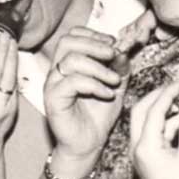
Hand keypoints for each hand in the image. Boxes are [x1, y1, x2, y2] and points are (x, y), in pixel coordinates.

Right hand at [43, 11, 152, 166]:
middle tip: (113, 56)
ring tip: (114, 81)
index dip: (93, 34)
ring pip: (70, 60)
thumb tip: (125, 48)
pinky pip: (72, 82)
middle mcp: (57, 72)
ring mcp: (53, 85)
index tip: (113, 45)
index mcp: (68, 64)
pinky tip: (107, 94)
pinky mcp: (53, 100)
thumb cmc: (98, 117)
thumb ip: (120, 67)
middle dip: (95, 44)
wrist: (88, 144)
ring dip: (98, 67)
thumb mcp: (115, 86)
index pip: (72, 35)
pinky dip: (94, 85)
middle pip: (67, 41)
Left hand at [130, 80, 178, 178]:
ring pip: (146, 123)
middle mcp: (137, 148)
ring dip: (164, 111)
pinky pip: (151, 135)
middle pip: (141, 112)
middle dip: (158, 96)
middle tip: (177, 86)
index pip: (154, 110)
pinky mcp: (146, 160)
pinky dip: (165, 125)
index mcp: (145, 146)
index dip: (169, 92)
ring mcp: (140, 155)